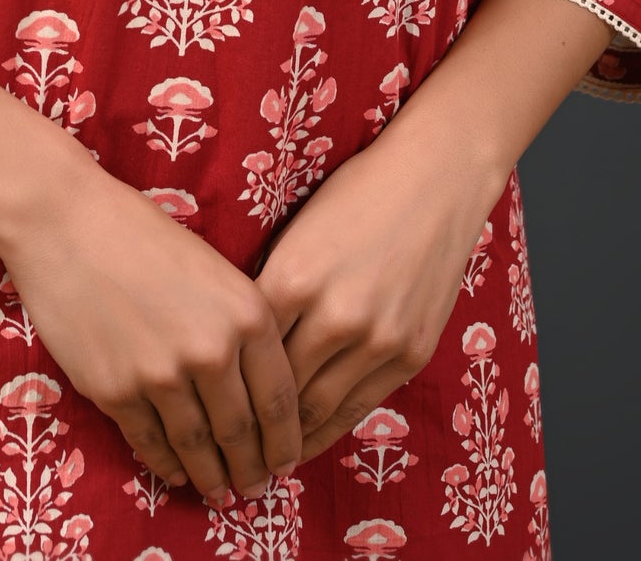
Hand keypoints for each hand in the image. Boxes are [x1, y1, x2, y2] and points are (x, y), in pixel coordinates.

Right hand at [0, 161, 302, 506]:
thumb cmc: (142, 235)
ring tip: (219, 491)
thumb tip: (257, 391)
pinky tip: (177, 472)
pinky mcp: (116, 392)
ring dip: (212, 477)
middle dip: (251, 469)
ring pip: (198, 447)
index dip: (285, 443)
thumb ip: (240, 326)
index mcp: (247, 314)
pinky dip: (167, 465)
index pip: (280, 402)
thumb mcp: (213, 270)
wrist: (67, 223)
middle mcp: (212, 351)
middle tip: (254, 488)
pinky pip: (151, 443)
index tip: (285, 464)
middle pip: (242, 433)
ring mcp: (162, 376)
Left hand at [253, 118, 502, 463]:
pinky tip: (308, 439)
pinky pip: (360, 405)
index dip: (224, 385)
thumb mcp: (296, 233)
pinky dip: (329, 427)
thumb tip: (238, 340)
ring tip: (263, 458)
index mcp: (294, 278)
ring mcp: (378, 340)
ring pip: (319, 409)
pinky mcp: (410, 353)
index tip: (205, 408)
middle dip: (251, 426)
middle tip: (227, 451)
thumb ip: (271, 286)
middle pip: (279, 389)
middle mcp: (335, 316)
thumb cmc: (356, 194)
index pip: (245, 352)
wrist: (434, 181)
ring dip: (288, 439)